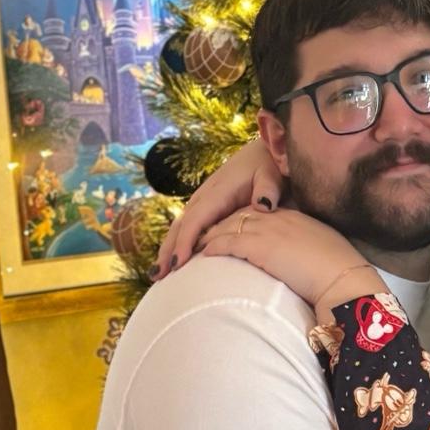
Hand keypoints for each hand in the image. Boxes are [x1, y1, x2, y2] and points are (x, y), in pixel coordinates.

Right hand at [154, 139, 284, 277]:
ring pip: (181, 227)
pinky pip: (189, 226)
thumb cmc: (269, 166)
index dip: (185, 242)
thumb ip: (268, 189)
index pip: (195, 220)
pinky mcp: (208, 207)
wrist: (265, 153)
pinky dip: (179, 243)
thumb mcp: (271, 175)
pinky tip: (175, 259)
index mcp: (218, 192)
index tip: (178, 264)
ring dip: (168, 249)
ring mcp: (204, 202)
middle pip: (181, 226)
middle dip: (168, 250)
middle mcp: (205, 197)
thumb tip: (262, 205)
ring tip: (159, 274)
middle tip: (158, 276)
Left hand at [198, 208, 381, 309]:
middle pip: (240, 215)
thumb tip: (306, 264)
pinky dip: (213, 246)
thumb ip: (309, 252)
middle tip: (202, 235)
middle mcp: (279, 219)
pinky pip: (228, 241)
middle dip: (219, 223)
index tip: (230, 229)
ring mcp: (269, 230)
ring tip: (195, 246)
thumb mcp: (324, 256)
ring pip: (229, 225)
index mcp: (295, 219)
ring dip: (209, 235)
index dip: (242, 220)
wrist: (345, 280)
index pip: (260, 213)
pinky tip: (203, 254)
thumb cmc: (341, 275)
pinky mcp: (260, 245)